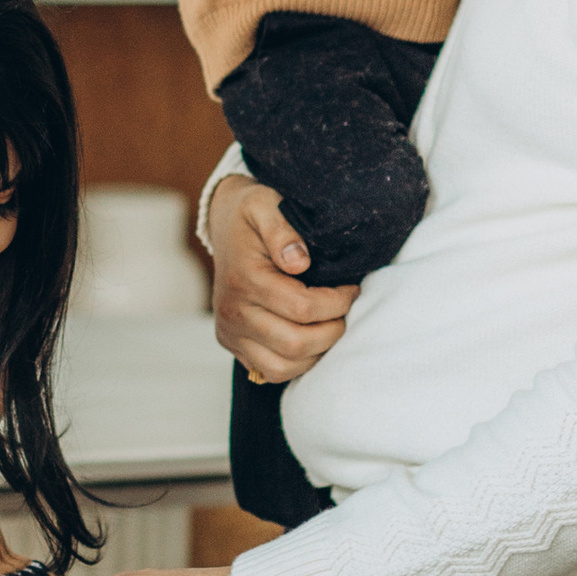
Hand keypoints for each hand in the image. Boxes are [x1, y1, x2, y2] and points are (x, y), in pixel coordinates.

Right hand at [208, 176, 355, 386]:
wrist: (224, 225)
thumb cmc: (253, 214)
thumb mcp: (266, 204)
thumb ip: (282, 229)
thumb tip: (299, 262)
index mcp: (244, 279)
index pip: (303, 309)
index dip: (338, 303)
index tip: (353, 288)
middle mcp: (233, 312)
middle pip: (295, 344)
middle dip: (333, 331)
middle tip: (346, 311)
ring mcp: (230, 332)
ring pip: (283, 367)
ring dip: (317, 352)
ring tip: (330, 325)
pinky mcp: (232, 344)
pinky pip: (271, 371)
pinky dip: (298, 363)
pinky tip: (312, 338)